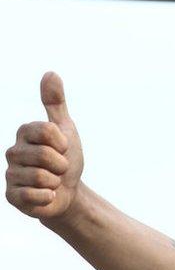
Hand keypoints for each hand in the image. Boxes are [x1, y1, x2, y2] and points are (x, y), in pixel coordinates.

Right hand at [5, 72, 84, 220]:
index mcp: (24, 133)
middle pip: (45, 155)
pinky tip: (47, 195)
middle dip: (62, 164)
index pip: (46, 130)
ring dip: (56, 181)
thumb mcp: (66, 128)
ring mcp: (10, 174)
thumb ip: (56, 103)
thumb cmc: (66, 158)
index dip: (63, 142)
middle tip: (59, 168)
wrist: (68, 192)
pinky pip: (35, 196)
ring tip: (53, 181)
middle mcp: (13, 152)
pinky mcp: (12, 196)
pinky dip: (49, 197)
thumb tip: (50, 72)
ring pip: (41, 177)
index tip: (64, 148)